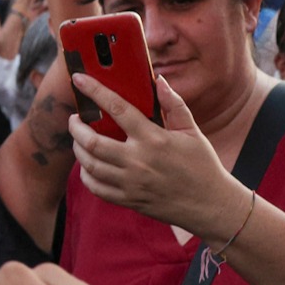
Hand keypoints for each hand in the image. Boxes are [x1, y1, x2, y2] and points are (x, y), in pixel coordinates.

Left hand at [67, 74, 244, 236]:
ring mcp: (131, 183)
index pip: (118, 109)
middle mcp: (138, 161)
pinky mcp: (128, 200)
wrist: (210, 205)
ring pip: (90, 165)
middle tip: (75, 119)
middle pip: (93, 142)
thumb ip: (174, 104)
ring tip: (79, 139)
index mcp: (154, 139)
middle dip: (77, 127)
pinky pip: (96, 188)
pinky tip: (88, 165)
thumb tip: (158, 80)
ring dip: (78, 149)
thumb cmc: (202, 165)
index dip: (95, 91)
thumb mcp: (192, 131)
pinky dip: (86, 174)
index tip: (79, 80)